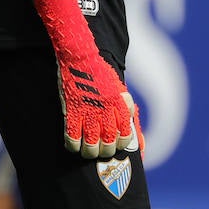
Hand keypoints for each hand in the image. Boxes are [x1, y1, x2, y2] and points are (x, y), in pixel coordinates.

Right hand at [34, 0, 136, 158]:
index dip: (120, 145)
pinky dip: (73, 145)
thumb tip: (136, 125)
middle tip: (100, 150)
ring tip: (87, 152)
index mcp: (119, 105)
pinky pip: (73, 137)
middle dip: (105, 151)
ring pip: (91, 144)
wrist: (81, 56)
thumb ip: (126, 107)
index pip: (125, 135)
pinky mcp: (73, 110)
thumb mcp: (118, 89)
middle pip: (109, 143)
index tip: (115, 146)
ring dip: (89, 152)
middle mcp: (106, 110)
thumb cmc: (100, 73)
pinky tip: (73, 146)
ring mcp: (89, 111)